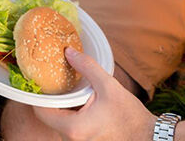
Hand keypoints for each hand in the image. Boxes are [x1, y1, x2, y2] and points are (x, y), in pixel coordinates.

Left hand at [32, 49, 155, 140]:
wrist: (148, 137)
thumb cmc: (129, 115)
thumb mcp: (108, 85)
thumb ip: (86, 67)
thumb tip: (68, 51)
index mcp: (73, 128)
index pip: (41, 111)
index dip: (37, 94)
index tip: (37, 77)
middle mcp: (71, 139)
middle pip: (48, 117)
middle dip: (48, 97)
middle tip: (48, 77)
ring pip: (58, 122)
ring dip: (59, 105)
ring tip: (61, 85)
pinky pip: (69, 126)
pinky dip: (68, 112)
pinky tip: (75, 98)